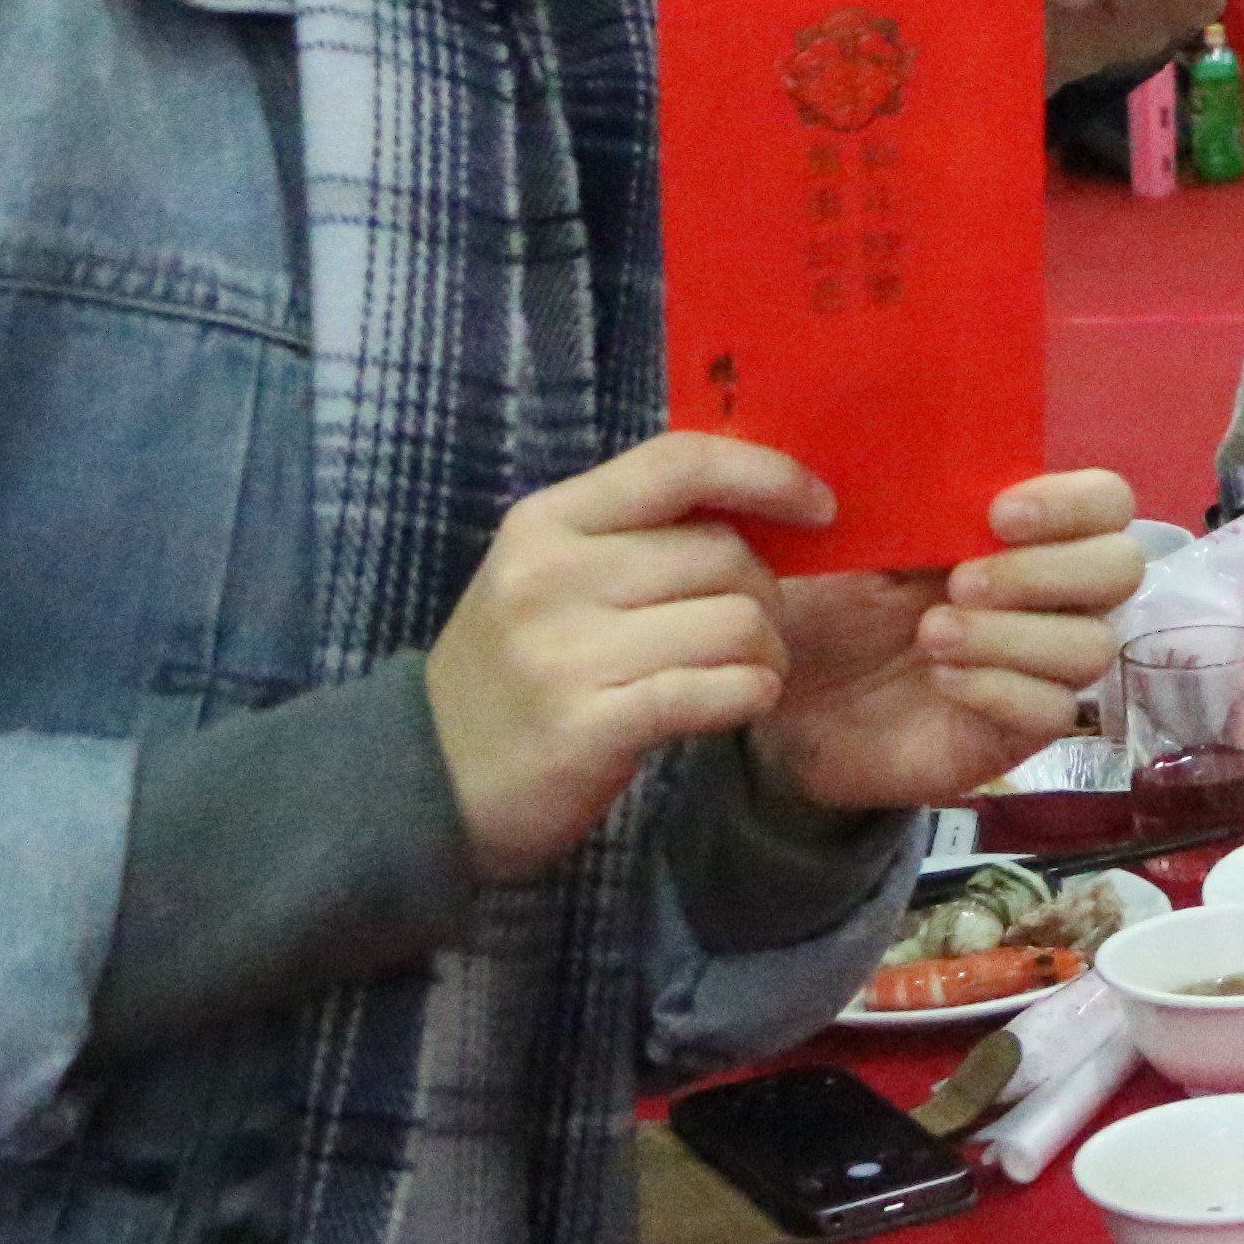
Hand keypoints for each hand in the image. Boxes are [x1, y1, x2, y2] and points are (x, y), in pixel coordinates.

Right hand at [424, 432, 820, 880]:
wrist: (423, 780)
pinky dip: (751, 695)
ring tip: (745, 674)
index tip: (819, 507)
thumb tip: (766, 499)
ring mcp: (564, 654)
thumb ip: (637, 533)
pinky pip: (720, 690)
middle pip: (723, 553)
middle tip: (755, 632)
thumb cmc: (517, 668)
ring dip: (767, 653)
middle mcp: (550, 577)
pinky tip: (738, 704)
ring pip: (737, 623)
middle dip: (767, 593)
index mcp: (546, 522)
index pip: (679, 463)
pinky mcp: (587, 727)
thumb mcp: (550, 575)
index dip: (768, 475)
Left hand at [751, 469, 1146, 816]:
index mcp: (1024, 534)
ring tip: (932, 635)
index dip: (1072, 504)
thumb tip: (930, 442)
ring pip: (1093, 645)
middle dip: (1046, 571)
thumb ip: (905, 493)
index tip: (999, 516)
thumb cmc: (828, 607)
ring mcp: (1043, 666)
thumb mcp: (853, 538)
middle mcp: (1054, 596)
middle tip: (961, 582)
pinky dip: (999, 688)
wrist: (783, 705)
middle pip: (1122, 568)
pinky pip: (1053, 709)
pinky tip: (941, 679)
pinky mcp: (1021, 731)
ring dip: (1013, 635)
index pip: (1105, 503)